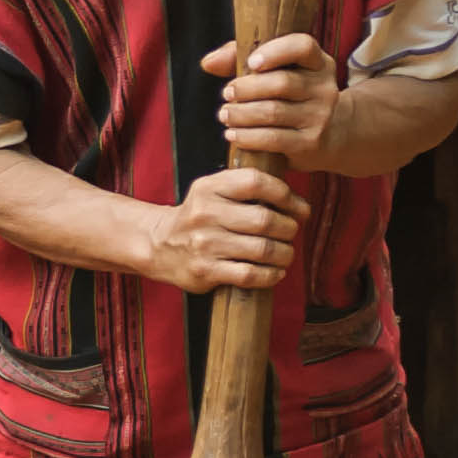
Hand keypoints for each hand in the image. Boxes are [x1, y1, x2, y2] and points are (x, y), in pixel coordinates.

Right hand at [142, 168, 306, 293]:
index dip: (286, 195)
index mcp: (208, 188)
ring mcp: (204, 244)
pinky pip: (251, 275)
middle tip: (291, 232)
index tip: (299, 208)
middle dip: (289, 228)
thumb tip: (294, 199)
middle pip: (265, 219)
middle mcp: (205, 214)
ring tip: (286, 254)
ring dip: (285, 254)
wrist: (158, 245)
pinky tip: (275, 272)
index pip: (255, 182)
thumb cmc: (198, 218)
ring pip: (263, 249)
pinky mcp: (205, 271)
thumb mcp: (212, 191)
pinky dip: (271, 275)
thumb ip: (245, 186)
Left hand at [206, 32, 344, 172]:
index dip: (275, 52)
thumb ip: (238, 58)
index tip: (250, 62)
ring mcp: (320, 116)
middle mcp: (324, 87)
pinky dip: (247, 137)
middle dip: (246, 88)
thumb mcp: (271, 70)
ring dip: (241, 114)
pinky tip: (232, 134)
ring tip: (225, 115)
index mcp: (317, 62)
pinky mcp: (310, 142)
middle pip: (282, 83)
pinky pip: (273, 139)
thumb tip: (208, 63)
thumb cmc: (288, 95)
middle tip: (226, 93)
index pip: (303, 47)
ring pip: (273, 112)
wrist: (328, 135)